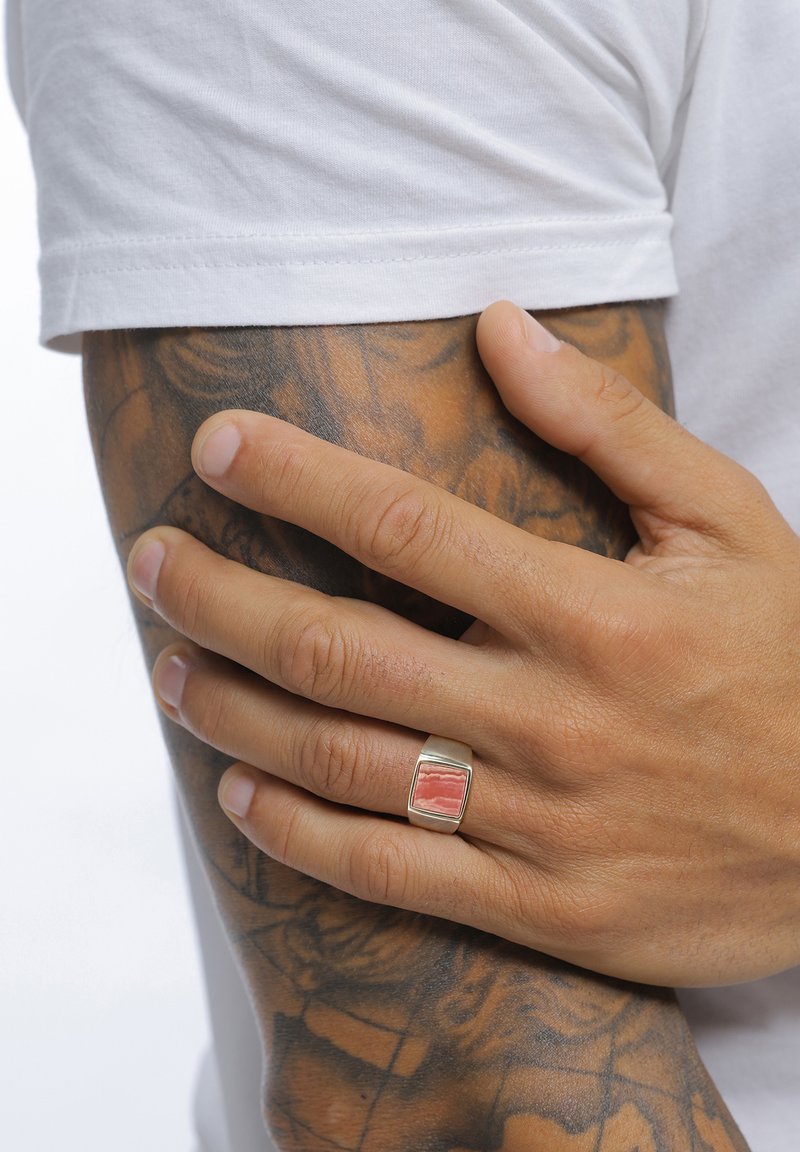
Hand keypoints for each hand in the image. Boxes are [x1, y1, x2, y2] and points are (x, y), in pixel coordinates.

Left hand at [127, 300, 799, 987]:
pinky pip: (391, 876)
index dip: (294, 479)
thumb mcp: (727, 522)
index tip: (216, 446)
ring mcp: (539, 821)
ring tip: (169, 671)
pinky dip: (301, 835)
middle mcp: (550, 714)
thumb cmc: (791, 662)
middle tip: (151, 563)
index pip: (405, 526)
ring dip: (237, 713)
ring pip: (345, 763)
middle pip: (341, 648)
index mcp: (592, 610)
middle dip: (222, 599)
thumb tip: (502, 328)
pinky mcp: (542, 908)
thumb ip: (609, 426)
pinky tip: (242, 794)